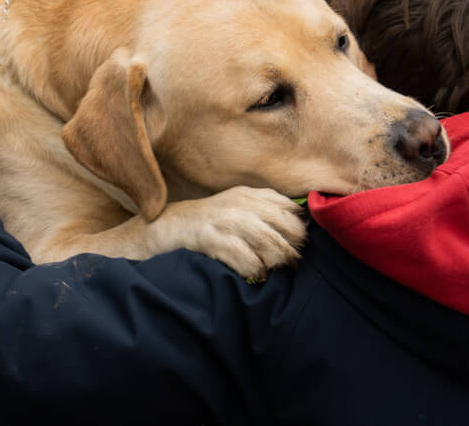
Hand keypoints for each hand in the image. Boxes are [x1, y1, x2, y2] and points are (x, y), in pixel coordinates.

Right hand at [147, 186, 306, 280]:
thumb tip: (300, 225)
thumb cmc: (208, 221)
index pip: (287, 206)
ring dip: (279, 260)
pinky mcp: (211, 238)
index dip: (300, 225)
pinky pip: (245, 258)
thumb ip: (264, 209)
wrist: (167, 226)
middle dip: (294, 246)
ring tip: (278, 269)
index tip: (300, 241)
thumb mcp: (236, 205)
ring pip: (269, 242)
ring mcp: (225, 220)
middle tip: (294, 260)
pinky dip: (256, 269)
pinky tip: (257, 274)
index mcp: (248, 194)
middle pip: (284, 225)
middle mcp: (240, 204)